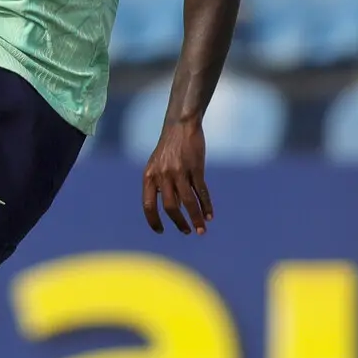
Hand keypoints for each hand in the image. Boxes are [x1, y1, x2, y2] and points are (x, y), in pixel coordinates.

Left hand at [141, 117, 213, 234]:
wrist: (181, 126)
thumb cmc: (168, 148)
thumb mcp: (155, 165)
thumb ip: (157, 185)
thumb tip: (169, 210)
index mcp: (149, 176)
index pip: (148, 205)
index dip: (153, 220)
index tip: (160, 231)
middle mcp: (163, 175)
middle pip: (170, 206)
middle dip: (178, 222)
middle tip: (186, 231)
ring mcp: (180, 171)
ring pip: (187, 202)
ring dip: (195, 218)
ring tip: (200, 231)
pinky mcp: (196, 168)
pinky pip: (201, 191)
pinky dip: (206, 205)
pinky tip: (209, 216)